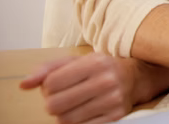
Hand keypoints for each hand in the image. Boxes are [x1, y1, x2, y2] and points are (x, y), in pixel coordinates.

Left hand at [19, 53, 135, 123]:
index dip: (47, 87)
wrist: (134, 78)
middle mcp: (105, 80)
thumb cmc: (99, 68)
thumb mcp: (76, 61)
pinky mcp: (115, 116)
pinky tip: (82, 111)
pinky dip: (76, 122)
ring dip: (62, 115)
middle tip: (61, 97)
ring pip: (65, 120)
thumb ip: (48, 69)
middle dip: (52, 103)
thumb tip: (24, 85)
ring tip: (71, 105)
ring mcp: (112, 100)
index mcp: (94, 63)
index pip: (51, 84)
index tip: (56, 85)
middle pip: (55, 105)